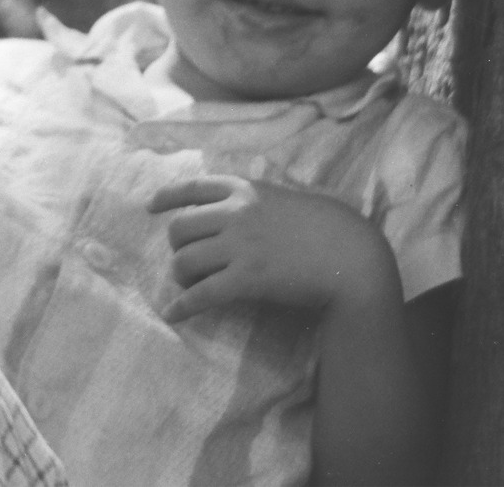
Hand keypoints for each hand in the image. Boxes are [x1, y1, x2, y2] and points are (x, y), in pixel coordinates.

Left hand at [146, 174, 400, 323]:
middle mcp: (236, 212)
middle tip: (189, 262)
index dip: (166, 197)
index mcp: (246, 189)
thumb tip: (238, 208)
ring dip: (181, 277)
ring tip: (189, 287)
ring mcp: (240, 246)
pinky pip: (201, 294)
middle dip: (178, 248)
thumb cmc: (331, 227)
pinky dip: (182, 307)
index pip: (193, 187)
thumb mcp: (288, 198)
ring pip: (184, 261)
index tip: (151, 207)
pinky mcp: (247, 279)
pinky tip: (173, 315)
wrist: (353, 257)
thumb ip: (258, 200)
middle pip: (180, 228)